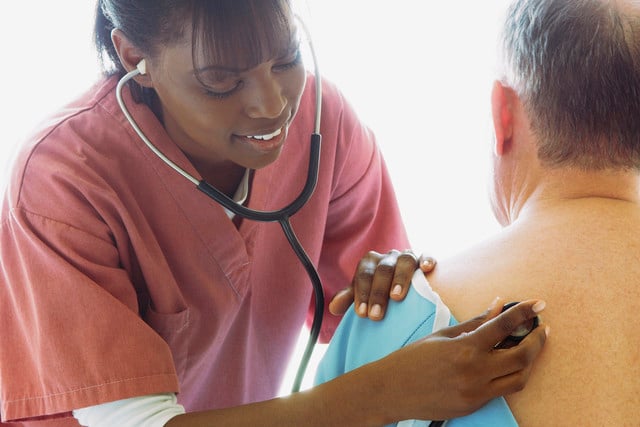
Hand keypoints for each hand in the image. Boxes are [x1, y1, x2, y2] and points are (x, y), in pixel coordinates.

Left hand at [328, 250, 436, 319]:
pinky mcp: (424, 259)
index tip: (362, 314)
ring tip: (397, 297)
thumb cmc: (379, 292)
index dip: (362, 294)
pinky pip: (426, 255)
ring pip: (405, 261)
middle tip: (376, 315)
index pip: (363, 275)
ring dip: (400, 278)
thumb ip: (350, 299)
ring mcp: (407, 256)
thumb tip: (334, 307)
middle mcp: (388, 257)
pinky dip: (427, 259)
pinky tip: (426, 269)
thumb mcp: (363, 295)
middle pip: (383, 270)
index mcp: (370, 263)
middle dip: (378, 293)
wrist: (404, 285)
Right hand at [373, 298, 548, 421]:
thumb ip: (475, 323)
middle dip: (537, 341)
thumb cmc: (412, 359)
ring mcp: (476, 392)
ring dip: (529, 361)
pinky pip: (501, 390)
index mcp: (465, 348)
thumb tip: (498, 306)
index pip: (504, 326)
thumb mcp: (443, 335)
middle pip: (522, 357)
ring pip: (519, 378)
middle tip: (541, 329)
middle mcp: (475, 371)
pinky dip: (509, 375)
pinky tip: (506, 363)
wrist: (392, 390)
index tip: (538, 304)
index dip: (524, 313)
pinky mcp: (474, 405)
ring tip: (528, 347)